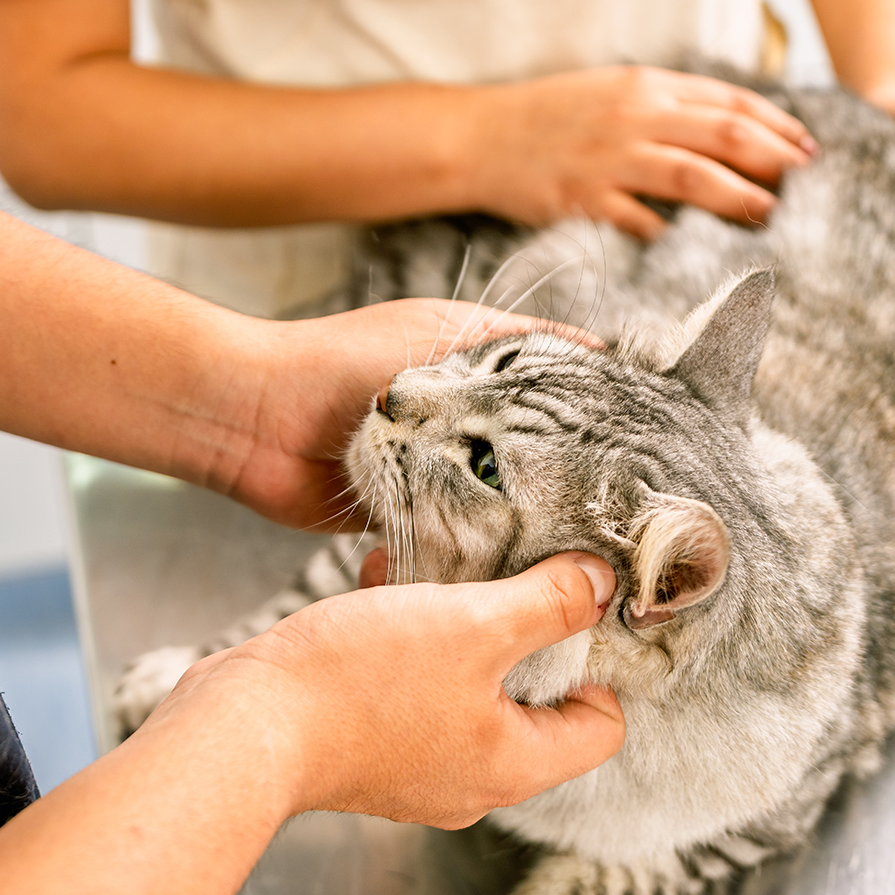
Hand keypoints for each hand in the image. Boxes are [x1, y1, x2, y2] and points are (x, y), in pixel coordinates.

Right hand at [157, 552, 624, 828]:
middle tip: (508, 576)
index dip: (599, 663)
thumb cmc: (361, 684)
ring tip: (438, 568)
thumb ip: (548, 604)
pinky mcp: (370, 744)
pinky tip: (383, 580)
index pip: (601, 726)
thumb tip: (603, 587)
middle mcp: (472, 778)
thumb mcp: (473, 625)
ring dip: (458, 622)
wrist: (242, 723)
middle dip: (522, 630)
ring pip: (467, 682)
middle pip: (533, 699)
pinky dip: (409, 635)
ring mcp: (417, 765)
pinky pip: (414, 684)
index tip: (573, 609)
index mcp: (514, 764)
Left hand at [222, 298, 599, 529]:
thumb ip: (510, 345)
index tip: (641, 437)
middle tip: (618, 506)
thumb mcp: (434, 333)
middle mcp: (457, 419)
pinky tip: (513, 561)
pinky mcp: (403, 510)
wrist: (253, 421)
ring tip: (578, 542)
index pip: (549, 387)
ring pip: (493, 496)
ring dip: (520, 515)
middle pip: (527, 450)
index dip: (591, 410)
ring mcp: (431, 467)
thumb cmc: (339, 361)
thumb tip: (596, 350)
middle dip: (564, 474)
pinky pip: (449, 532)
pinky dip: (471, 543)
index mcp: (470, 367)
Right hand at [464, 66, 816, 239]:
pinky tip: (701, 254)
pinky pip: (640, 223)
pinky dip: (674, 238)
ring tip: (770, 214)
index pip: (728, 100)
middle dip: (772, 159)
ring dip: (738, 196)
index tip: (807, 149)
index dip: (776, 124)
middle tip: (805, 185)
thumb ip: (664, 105)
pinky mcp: (584, 202)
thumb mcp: (610, 92)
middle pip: (722, 134)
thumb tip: (723, 131)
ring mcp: (609, 161)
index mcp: (645, 86)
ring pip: (692, 176)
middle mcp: (634, 117)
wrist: (479, 139)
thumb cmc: (548, 119)